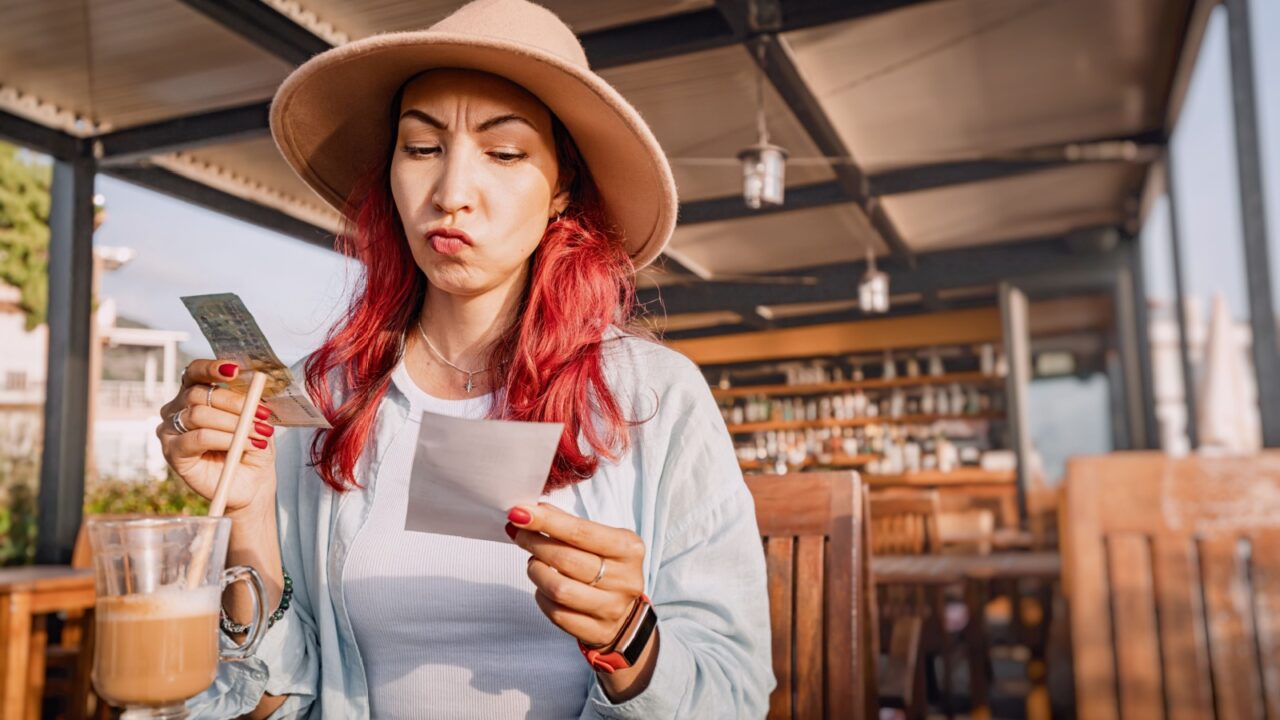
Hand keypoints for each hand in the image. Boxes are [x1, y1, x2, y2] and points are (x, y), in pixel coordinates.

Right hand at [156, 359, 277, 515]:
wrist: (251, 484)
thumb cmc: (251, 449)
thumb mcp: (255, 420)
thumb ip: (250, 401)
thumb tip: (255, 384)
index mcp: (195, 395)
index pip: (194, 372)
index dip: (211, 368)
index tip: (235, 370)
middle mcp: (177, 409)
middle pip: (199, 394)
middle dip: (235, 403)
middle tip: (261, 415)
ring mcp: (170, 431)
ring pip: (199, 415)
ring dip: (234, 423)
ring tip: (258, 434)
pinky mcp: (172, 452)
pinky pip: (198, 437)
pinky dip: (225, 439)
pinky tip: (244, 446)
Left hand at [505, 503, 646, 647]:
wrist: (626, 613)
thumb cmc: (607, 568)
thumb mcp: (600, 540)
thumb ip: (569, 525)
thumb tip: (532, 512)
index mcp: (629, 549)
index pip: (581, 532)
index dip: (547, 521)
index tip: (520, 513)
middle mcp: (625, 579)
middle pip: (567, 560)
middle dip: (535, 544)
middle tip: (521, 535)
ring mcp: (612, 608)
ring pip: (560, 589)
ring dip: (536, 572)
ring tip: (534, 563)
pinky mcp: (598, 631)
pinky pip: (557, 614)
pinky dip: (542, 597)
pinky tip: (542, 587)